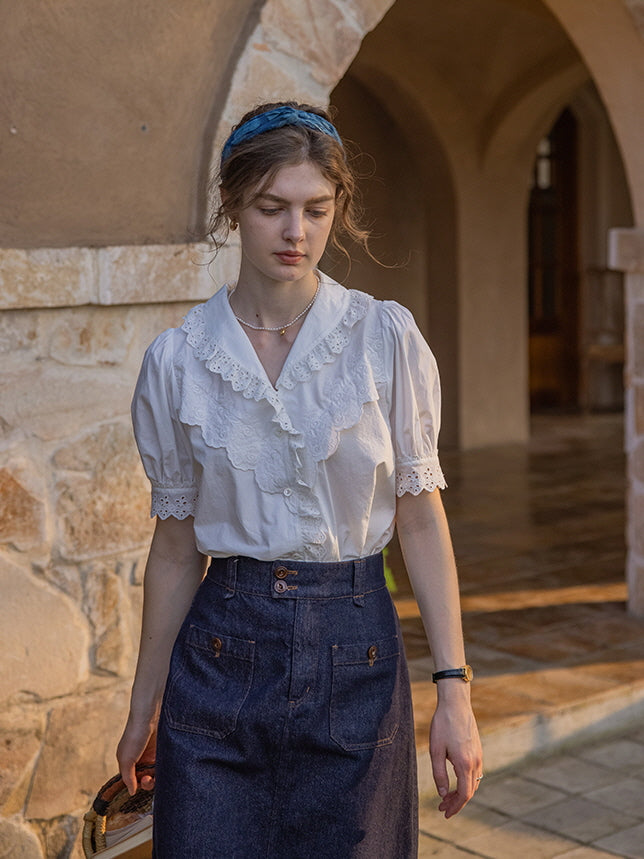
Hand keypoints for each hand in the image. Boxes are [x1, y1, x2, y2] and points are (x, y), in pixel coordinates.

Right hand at [116, 713, 156, 795]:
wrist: (151, 715)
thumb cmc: (135, 734)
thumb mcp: (126, 758)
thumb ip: (127, 777)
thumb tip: (131, 792)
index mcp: (128, 762)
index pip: (131, 781)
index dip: (136, 786)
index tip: (140, 784)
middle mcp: (140, 760)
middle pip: (144, 779)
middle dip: (146, 783)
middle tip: (148, 779)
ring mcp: (152, 755)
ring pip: (155, 774)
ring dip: (156, 778)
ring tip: (155, 775)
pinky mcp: (163, 751)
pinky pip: (164, 766)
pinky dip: (164, 770)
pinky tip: (165, 770)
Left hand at [429, 690, 482, 817]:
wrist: (456, 703)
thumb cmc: (443, 725)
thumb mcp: (436, 750)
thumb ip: (439, 774)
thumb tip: (443, 794)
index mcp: (464, 764)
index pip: (464, 795)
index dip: (455, 807)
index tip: (444, 813)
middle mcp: (476, 762)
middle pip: (469, 791)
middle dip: (456, 802)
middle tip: (442, 807)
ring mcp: (479, 756)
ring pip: (474, 783)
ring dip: (462, 793)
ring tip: (446, 796)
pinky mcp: (478, 750)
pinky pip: (476, 773)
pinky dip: (467, 782)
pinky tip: (455, 781)